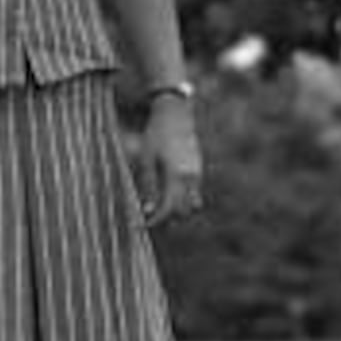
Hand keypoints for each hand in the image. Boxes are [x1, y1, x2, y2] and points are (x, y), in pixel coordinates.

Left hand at [133, 91, 203, 229]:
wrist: (176, 114)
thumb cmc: (156, 135)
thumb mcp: (146, 160)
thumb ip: (148, 186)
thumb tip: (147, 211)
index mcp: (176, 175)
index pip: (168, 209)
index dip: (155, 221)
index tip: (141, 226)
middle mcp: (191, 177)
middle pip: (183, 212)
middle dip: (167, 220)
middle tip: (148, 219)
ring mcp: (198, 174)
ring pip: (192, 206)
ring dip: (177, 212)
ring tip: (158, 209)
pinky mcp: (199, 170)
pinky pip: (194, 194)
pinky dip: (182, 200)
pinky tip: (167, 196)